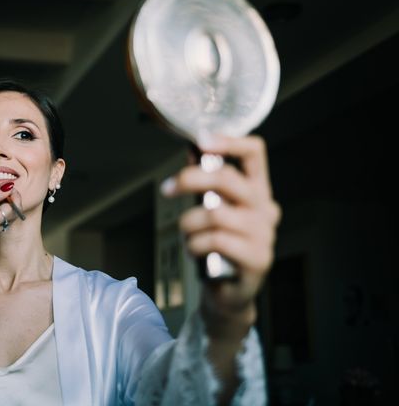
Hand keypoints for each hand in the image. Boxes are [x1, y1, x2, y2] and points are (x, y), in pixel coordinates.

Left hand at [162, 135, 280, 331]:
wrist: (228, 293)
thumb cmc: (217, 247)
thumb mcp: (212, 209)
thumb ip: (206, 183)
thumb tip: (192, 150)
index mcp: (256, 190)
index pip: (254, 153)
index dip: (228, 141)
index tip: (200, 140)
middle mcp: (265, 208)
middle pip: (227, 179)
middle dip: (190, 179)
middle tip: (168, 189)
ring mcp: (264, 234)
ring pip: (215, 213)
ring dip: (189, 223)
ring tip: (187, 234)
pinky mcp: (257, 258)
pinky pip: (215, 241)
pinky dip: (195, 245)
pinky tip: (195, 252)